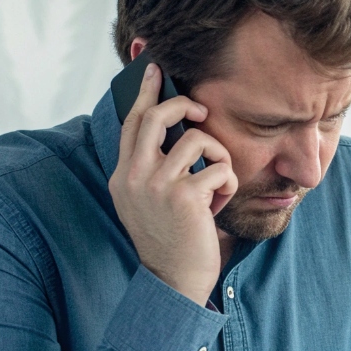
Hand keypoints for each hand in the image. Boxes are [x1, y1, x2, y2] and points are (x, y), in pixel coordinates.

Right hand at [109, 63, 237, 304]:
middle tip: (203, 110)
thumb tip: (173, 129)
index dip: (146, 93)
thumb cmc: (172, 238)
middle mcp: (133, 176)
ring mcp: (156, 185)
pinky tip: (219, 206)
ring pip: (197, 140)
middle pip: (156, 117)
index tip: (155, 69)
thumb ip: (154, 166)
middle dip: (184, 105)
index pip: (132, 122)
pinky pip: (219, 169)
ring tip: (216, 185)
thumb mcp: (151, 200)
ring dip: (218, 158)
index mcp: (123, 175)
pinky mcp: (183, 196)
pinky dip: (228, 184)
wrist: (174, 281)